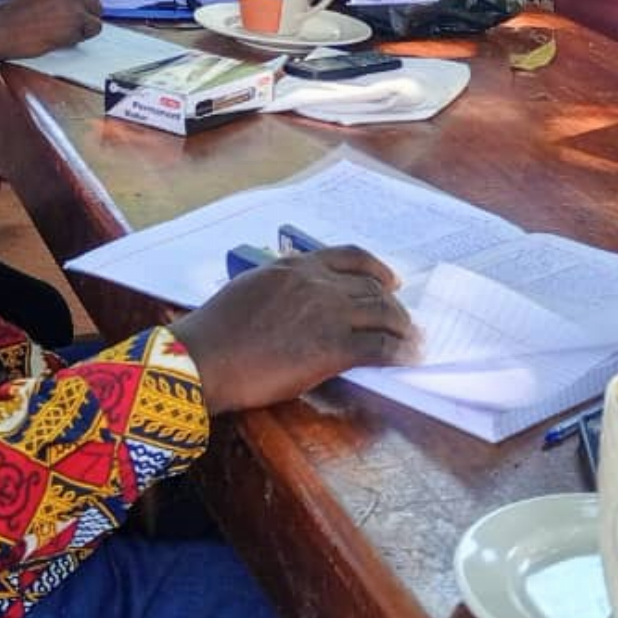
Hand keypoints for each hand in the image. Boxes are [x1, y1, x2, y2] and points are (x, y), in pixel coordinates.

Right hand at [0, 0, 102, 61]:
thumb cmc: (11, 14)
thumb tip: (77, 2)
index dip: (85, 3)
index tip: (77, 12)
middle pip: (97, 3)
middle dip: (86, 16)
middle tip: (66, 25)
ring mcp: (77, 3)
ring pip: (96, 18)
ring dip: (83, 28)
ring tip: (60, 32)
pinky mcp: (77, 21)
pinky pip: (92, 32)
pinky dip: (80, 38)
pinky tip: (60, 38)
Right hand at [173, 248, 412, 412]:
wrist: (203, 358)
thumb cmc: (216, 330)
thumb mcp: (251, 288)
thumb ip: (282, 287)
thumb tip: (298, 302)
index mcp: (296, 266)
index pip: (350, 257)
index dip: (378, 269)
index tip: (391, 281)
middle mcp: (317, 283)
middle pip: (373, 288)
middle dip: (396, 306)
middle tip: (406, 323)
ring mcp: (327, 314)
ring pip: (383, 314)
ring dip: (405, 330)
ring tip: (415, 342)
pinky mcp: (331, 347)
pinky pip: (380, 347)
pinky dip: (399, 353)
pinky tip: (406, 360)